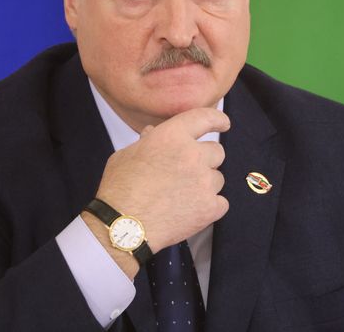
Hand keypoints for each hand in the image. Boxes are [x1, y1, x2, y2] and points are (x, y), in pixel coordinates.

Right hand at [92, 107, 230, 253]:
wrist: (123, 226)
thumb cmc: (119, 189)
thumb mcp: (126, 154)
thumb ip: (146, 141)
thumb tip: (153, 133)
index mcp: (173, 136)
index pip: (205, 118)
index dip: (218, 119)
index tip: (223, 123)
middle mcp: (193, 155)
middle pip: (217, 151)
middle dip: (205, 159)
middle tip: (188, 172)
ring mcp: (204, 182)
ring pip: (218, 178)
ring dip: (205, 184)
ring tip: (182, 195)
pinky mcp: (210, 207)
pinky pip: (221, 202)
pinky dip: (209, 206)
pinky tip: (191, 211)